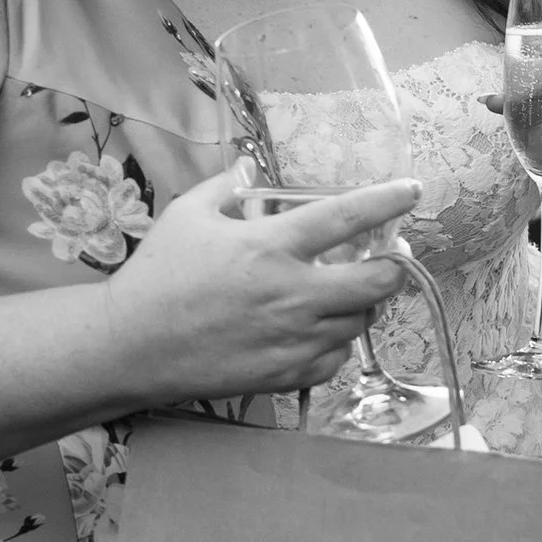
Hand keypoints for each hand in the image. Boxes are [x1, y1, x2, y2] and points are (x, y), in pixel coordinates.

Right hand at [102, 162, 416, 404]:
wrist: (129, 347)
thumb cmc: (157, 275)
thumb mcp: (188, 214)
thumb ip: (227, 185)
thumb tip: (250, 167)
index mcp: (271, 246)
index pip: (347, 217)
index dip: (388, 200)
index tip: (412, 189)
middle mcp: (292, 293)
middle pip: (377, 281)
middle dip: (397, 266)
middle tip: (393, 256)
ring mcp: (292, 338)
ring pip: (360, 321)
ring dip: (366, 303)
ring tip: (353, 289)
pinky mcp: (284, 374)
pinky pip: (336, 359)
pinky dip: (339, 342)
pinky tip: (325, 329)